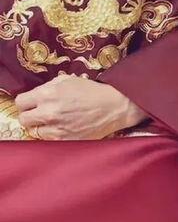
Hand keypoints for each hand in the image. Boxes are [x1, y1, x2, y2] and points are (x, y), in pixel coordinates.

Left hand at [15, 75, 146, 139]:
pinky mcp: (64, 141)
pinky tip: (61, 128)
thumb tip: (36, 93)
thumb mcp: (68, 80)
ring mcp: (56, 130)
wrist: (112, 107)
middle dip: (30, 114)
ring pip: (34, 132)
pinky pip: (47, 140)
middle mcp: (49, 113)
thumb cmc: (91, 91)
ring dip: (41, 126)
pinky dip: (51, 135)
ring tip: (53, 121)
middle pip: (23, 119)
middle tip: (39, 112)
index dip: (26, 101)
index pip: (20, 102)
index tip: (31, 102)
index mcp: (48, 94)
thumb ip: (48, 86)